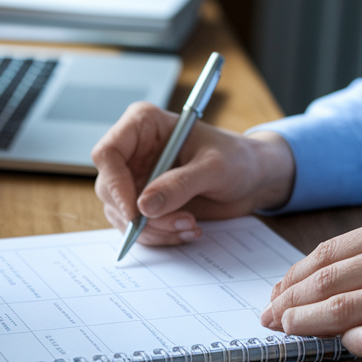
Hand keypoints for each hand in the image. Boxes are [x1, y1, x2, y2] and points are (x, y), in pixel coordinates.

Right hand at [91, 101, 295, 244]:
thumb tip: (144, 206)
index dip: (115, 184)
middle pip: (109, 188)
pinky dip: (160, 235)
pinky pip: (138, 227)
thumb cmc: (237, 159)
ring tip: (191, 226)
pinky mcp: (146, 203)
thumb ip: (179, 184)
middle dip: (141, 215)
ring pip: (121, 213)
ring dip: (154, 229)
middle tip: (180, 222)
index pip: (107, 153)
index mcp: (143, 125)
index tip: (135, 212)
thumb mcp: (214, 168)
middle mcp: (134, 151)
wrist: (253, 178)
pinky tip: (188, 230)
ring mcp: (137, 178)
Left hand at [259, 213, 361, 361]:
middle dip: (289, 300)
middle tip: (268, 317)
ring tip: (286, 331)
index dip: (294, 275)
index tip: (276, 293)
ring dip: (305, 322)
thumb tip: (317, 282)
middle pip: (326, 278)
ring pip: (340, 307)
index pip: (328, 252)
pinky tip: (338, 346)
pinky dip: (347, 343)